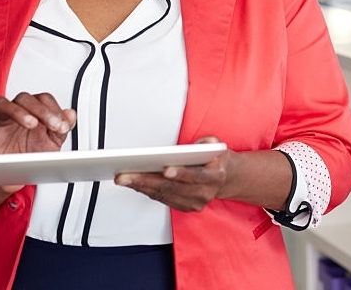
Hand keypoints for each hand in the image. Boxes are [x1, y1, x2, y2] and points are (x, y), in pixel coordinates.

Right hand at [0, 92, 75, 156]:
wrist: (17, 175)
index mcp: (32, 110)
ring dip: (17, 111)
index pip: (42, 99)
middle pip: (24, 98)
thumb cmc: (33, 153)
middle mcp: (15, 112)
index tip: (63, 126)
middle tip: (53, 125)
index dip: (54, 110)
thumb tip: (70, 114)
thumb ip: (62, 128)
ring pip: (2, 104)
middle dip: (41, 110)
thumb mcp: (53, 143)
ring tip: (31, 123)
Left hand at [114, 137, 228, 211]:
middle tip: (126, 176)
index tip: (166, 170)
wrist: (226, 177)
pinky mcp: (185, 206)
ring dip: (141, 187)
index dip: (181, 173)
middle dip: (146, 181)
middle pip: (172, 188)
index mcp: (215, 177)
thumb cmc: (216, 158)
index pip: (195, 177)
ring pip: (164, 195)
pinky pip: (163, 199)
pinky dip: (146, 191)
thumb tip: (194, 146)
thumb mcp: (216, 144)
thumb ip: (208, 143)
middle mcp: (204, 193)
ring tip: (124, 178)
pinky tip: (133, 183)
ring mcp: (194, 203)